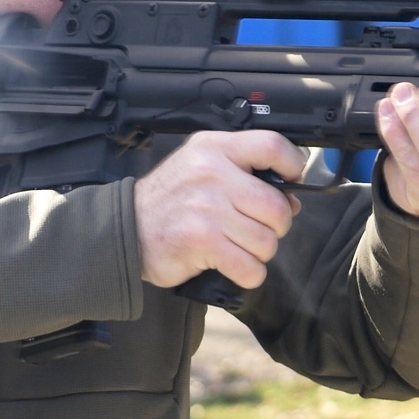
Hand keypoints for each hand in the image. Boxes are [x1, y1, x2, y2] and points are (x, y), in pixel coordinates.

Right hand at [133, 131, 305, 289]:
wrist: (126, 228)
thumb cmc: (171, 199)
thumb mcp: (201, 165)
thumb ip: (244, 171)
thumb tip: (291, 198)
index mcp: (215, 149)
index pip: (271, 145)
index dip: (293, 164)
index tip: (292, 180)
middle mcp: (213, 174)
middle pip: (277, 205)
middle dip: (276, 225)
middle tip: (258, 228)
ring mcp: (208, 208)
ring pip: (267, 241)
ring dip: (259, 252)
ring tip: (238, 245)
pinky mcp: (203, 242)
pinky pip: (250, 267)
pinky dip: (248, 273)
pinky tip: (232, 264)